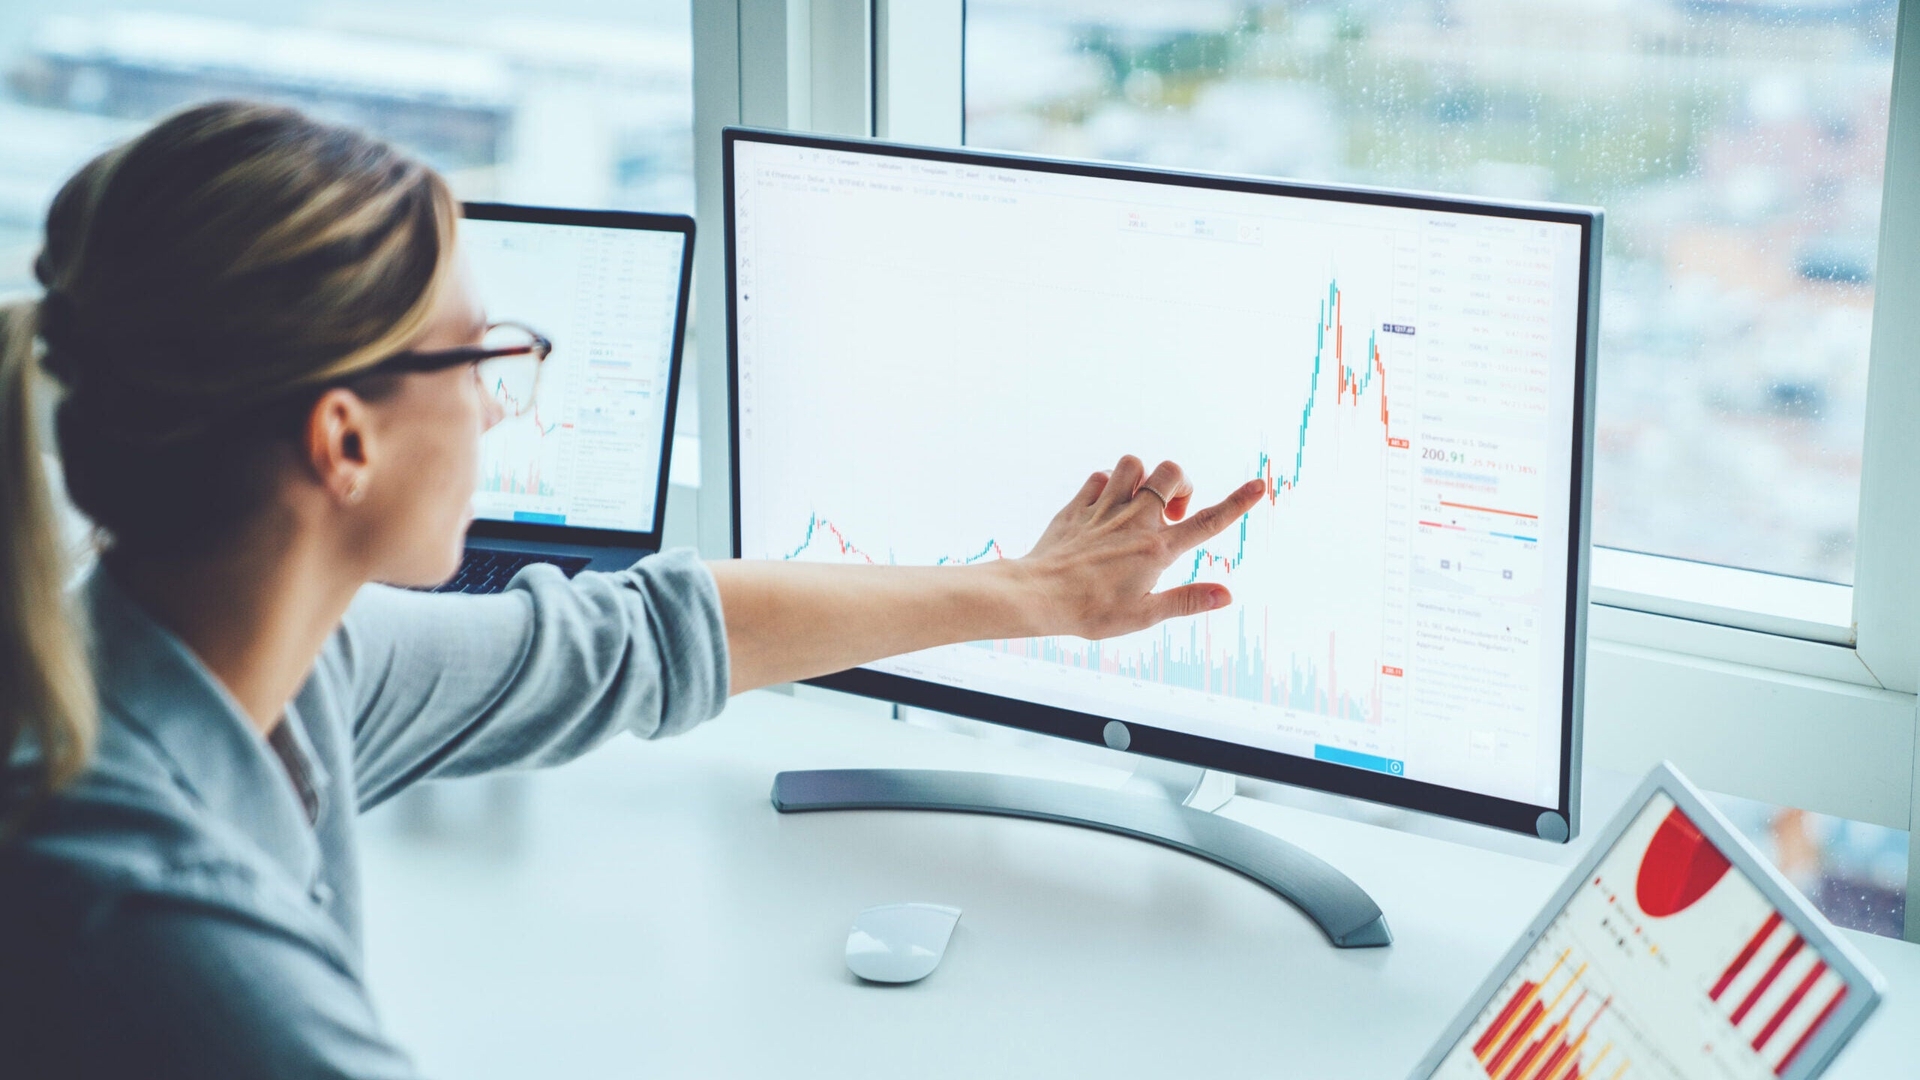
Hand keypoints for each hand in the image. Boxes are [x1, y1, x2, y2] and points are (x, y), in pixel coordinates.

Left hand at [1014, 455, 1267, 639]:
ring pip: (1134, 464)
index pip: (1207, 522)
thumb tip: (1227, 596)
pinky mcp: (1078, 506)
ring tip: (1138, 503)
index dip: (1237, 503)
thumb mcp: (1143, 615)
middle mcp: (1135, 521)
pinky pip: (1099, 477)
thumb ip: (1186, 601)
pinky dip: (1108, 484)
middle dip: (1181, 482)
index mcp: (1157, 549)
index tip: (1260, 485)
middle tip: (1171, 512)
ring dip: (1143, 477)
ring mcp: (1105, 509)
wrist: (1038, 595)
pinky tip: (1106, 506)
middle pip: (1172, 473)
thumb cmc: (1091, 612)